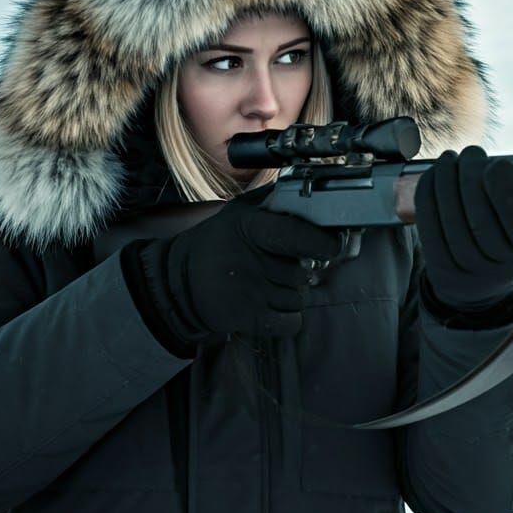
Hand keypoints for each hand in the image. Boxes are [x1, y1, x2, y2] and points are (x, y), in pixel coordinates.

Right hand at [137, 195, 342, 342]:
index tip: (332, 245)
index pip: (293, 234)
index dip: (318, 241)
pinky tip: (274, 307)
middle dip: (297, 271)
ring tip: (269, 284)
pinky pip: (291, 322)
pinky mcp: (248, 318)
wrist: (179, 281)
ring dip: (291, 294)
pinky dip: (289, 318)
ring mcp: (251, 292)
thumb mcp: (239, 212)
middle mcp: (252, 260)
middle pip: (301, 272)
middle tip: (278, 266)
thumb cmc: (217, 244)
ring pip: (299, 297)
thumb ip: (273, 202)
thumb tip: (310, 190)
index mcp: (250, 227)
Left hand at [414, 146, 512, 312]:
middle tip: (471, 153)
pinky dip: (427, 195)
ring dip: (446, 180)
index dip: (505, 188)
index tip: (498, 163)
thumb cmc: (507, 235)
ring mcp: (468, 270)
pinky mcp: (440, 268)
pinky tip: (433, 175)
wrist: (484, 283)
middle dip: (471, 177)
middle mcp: (500, 265)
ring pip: (451, 220)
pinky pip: (429, 226)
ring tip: (450, 159)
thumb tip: (493, 163)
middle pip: (479, 218)